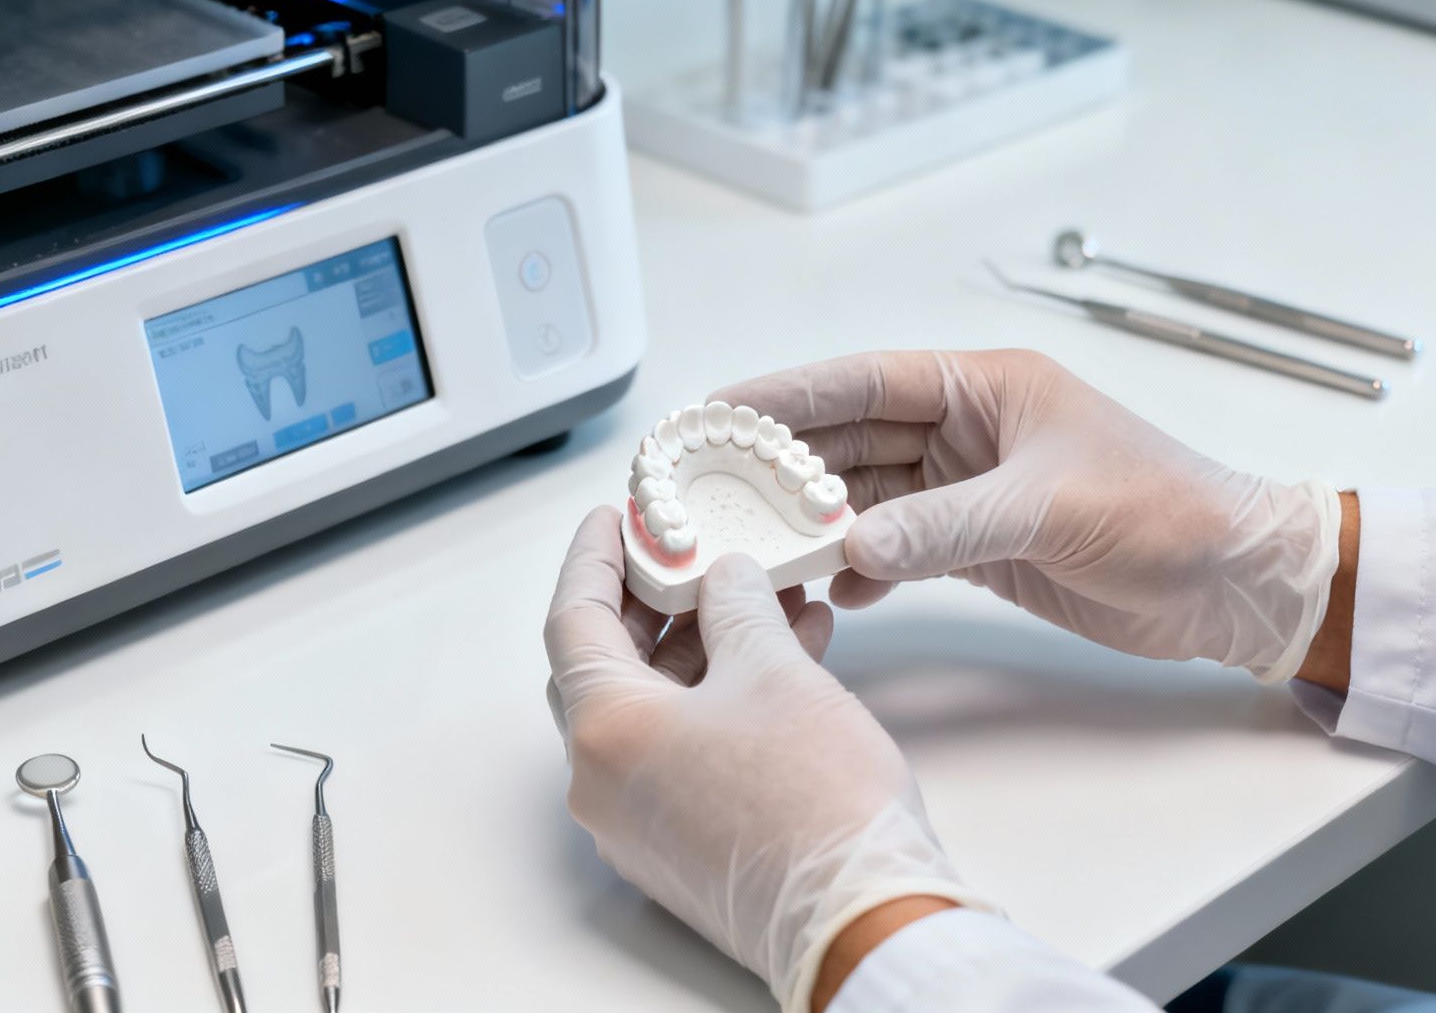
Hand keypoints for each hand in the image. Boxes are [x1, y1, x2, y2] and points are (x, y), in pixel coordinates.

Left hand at [544, 508, 988, 1012]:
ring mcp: (641, 819)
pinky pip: (685, 748)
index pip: (573, 620)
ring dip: (707, 647)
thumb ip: (736, 607)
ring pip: (657, 707)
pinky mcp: (683, 843)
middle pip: (609, 664)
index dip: (595, 558)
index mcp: (603, 731)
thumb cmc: (814, 801)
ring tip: (767, 594)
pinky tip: (786, 654)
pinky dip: (722, 697)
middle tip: (690, 553)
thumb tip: (725, 578)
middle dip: (657, 600)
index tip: (615, 517)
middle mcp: (603, 781)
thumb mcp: (773, 670)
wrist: (863, 918)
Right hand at [716, 350, 1340, 681]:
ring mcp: (966, 489)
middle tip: (704, 488)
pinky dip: (859, 569)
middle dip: (777, 464)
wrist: (1236, 583)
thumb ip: (944, 526)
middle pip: (846, 440)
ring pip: (864, 499)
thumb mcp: (1050, 508)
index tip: (713, 412)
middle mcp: (964, 430)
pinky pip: (894, 549)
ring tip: (748, 547)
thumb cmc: (1166, 513)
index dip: (781, 396)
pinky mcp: (978, 544)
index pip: (859, 382)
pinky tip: (827, 592)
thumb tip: (849, 547)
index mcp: (981, 387)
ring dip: (812, 523)